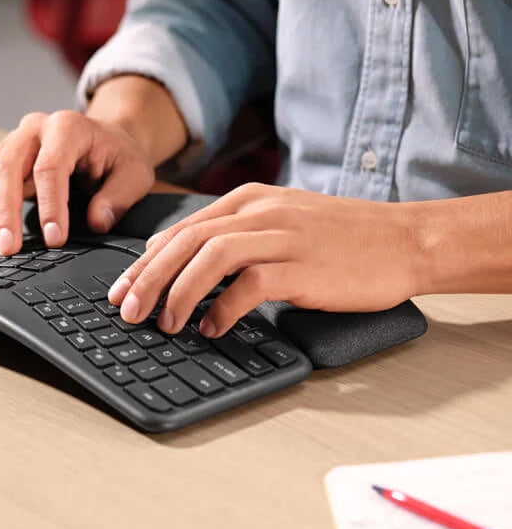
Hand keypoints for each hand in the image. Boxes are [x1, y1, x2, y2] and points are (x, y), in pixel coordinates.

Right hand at [0, 75, 188, 256]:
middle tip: (7, 250)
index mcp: (67, 127)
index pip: (50, 166)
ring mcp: (8, 142)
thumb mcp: (134, 174)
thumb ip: (118, 197)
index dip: (50, 205)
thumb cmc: (116, 157)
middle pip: (4, 167)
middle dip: (3, 212)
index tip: (55, 240)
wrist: (103, 139)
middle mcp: (31, 130)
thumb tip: (96, 222)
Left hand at [106, 183, 420, 337]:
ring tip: (163, 323)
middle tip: (126, 310)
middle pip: (185, 241)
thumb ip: (234, 237)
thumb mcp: (280, 223)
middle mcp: (259, 211)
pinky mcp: (304, 266)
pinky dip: (223, 308)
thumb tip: (183, 268)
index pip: (180, 229)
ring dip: (178, 292)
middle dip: (146, 278)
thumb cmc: (341, 238)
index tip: (123, 288)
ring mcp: (282, 236)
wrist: (405, 240)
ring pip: (210, 257)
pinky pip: (250, 284)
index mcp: (248, 200)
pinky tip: (211, 328)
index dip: (144, 261)